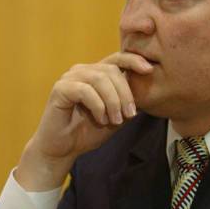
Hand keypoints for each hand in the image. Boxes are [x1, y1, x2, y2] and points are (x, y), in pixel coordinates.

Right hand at [16, 52, 152, 189]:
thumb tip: (149, 93)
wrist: (63, 149)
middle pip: (111, 70)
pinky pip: (85, 90)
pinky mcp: (60, 89)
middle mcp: (82, 71)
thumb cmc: (87, 132)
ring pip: (99, 79)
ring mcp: (69, 78)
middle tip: (129, 115)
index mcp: (96, 74)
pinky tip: (100, 119)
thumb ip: (129, 105)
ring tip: (115, 120)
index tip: (149, 69)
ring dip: (113, 101)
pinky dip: (98, 106)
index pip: (117, 59)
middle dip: (125, 93)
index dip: (133, 60)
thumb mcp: (116, 118)